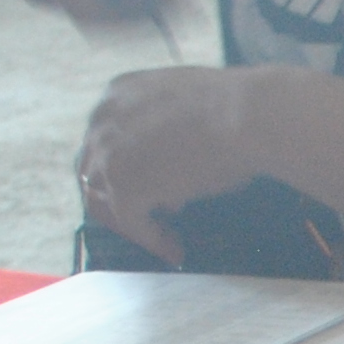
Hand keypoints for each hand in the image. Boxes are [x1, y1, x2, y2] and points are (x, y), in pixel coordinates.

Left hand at [73, 68, 259, 266]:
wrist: (251, 115)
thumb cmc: (241, 111)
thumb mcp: (191, 114)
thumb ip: (170, 138)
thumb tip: (175, 178)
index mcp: (118, 93)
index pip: (104, 138)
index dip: (126, 165)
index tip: (154, 185)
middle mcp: (102, 120)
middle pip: (92, 169)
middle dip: (116, 196)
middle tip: (149, 217)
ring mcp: (108, 154)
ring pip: (101, 200)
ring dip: (130, 223)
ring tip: (162, 239)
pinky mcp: (123, 187)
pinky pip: (130, 222)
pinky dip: (152, 240)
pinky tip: (176, 250)